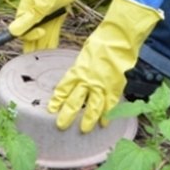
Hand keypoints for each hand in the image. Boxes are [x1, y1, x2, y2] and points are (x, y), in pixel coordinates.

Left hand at [48, 0, 162, 132]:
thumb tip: (78, 76)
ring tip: (84, 130)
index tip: (51, 109)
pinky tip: (104, 123)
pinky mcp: (114, 88)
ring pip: (92, 108)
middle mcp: (87, 81)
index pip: (63, 89)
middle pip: (74, 102)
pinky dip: (107, 115)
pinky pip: (109, 105)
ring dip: (87, 120)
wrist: (117, 39)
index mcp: (77, 71)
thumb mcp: (85, 54)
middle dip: (67, 115)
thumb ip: (81, 68)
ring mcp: (101, 86)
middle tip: (61, 126)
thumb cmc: (101, 42)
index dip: (57, 100)